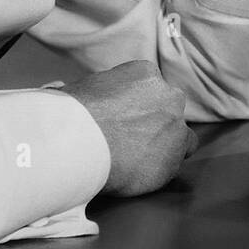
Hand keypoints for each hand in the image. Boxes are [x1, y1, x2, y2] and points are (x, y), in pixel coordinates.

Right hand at [61, 60, 197, 197]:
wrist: (79, 142)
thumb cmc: (73, 113)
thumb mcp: (81, 89)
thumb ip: (94, 92)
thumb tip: (68, 92)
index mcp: (146, 74)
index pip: (151, 88)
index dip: (138, 106)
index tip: (124, 120)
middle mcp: (168, 96)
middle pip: (169, 109)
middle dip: (156, 123)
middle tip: (132, 140)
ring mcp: (176, 126)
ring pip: (181, 137)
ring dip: (165, 146)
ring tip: (140, 161)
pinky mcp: (175, 155)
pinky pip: (175, 163)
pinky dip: (161, 168)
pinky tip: (141, 174)